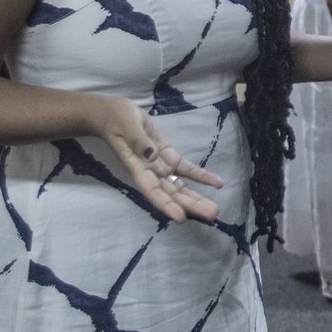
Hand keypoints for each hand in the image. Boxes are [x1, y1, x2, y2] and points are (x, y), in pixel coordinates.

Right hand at [93, 96, 224, 223]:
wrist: (114, 113)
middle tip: (212, 215)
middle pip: (171, 193)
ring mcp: (160, 165)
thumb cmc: (116, 118)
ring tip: (215, 211)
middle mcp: (150, 172)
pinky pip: (185, 169)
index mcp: (137, 167)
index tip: (180, 218)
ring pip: (180, 186)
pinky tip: (217, 184)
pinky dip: (201, 176)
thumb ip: (138, 140)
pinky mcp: (167, 155)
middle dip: (190, 205)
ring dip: (197, 198)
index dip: (166, 205)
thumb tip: (151, 155)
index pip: (152, 190)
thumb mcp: (126, 125)